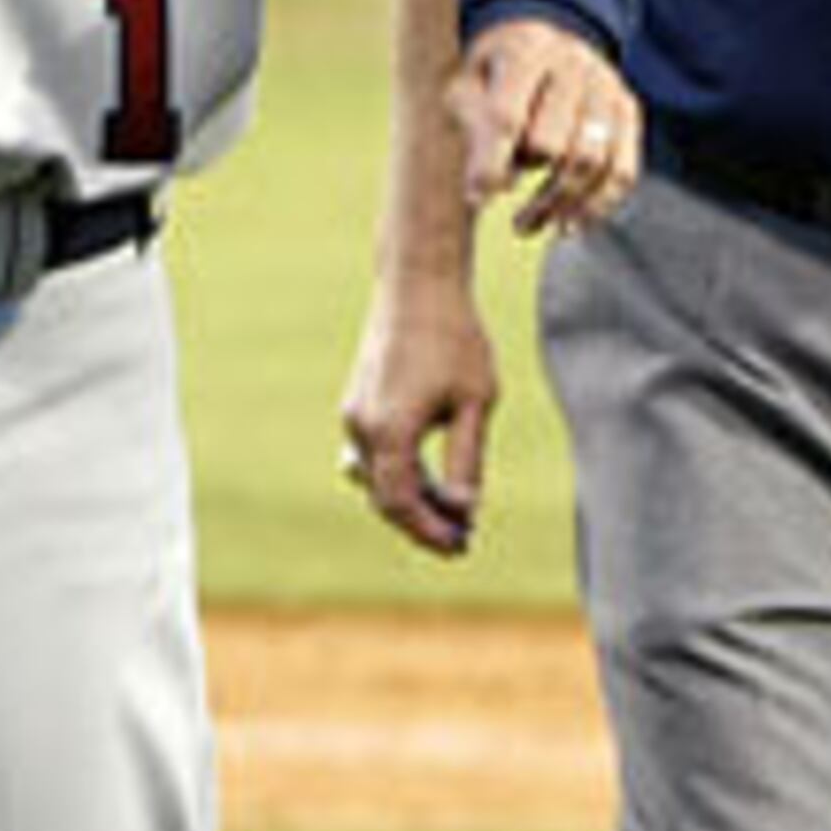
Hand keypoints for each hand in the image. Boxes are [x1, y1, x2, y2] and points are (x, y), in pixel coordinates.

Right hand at [336, 278, 498, 557]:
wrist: (418, 284)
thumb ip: (467, 461)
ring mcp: (355, 413)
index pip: (403, 504)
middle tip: (462, 538)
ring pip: (377, 477)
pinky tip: (431, 481)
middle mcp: (362, 426)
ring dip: (411, 499)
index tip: (461, 546)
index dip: (430, 532)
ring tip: (452, 513)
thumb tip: (464, 510)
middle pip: (385, 497)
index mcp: (390, 430)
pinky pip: (373, 454)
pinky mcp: (358, 401)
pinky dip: (399, 473)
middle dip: (422, 522)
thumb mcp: (476, 403)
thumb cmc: (455, 338)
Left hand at [444, 17, 641, 237]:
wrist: (546, 41)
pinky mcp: (627, 109)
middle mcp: (572, 62)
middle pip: (552, 143)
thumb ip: (471, 126)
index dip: (490, 165)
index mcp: (524, 50)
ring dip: (561, 205)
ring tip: (531, 226)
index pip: (506, 116)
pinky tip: (570, 224)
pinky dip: (598, 205)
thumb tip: (485, 193)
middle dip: (527, 186)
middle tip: (511, 217)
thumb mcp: (468, 84)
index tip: (476, 200)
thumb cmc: (496, 72)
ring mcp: (605, 85)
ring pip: (591, 161)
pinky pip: (622, 170)